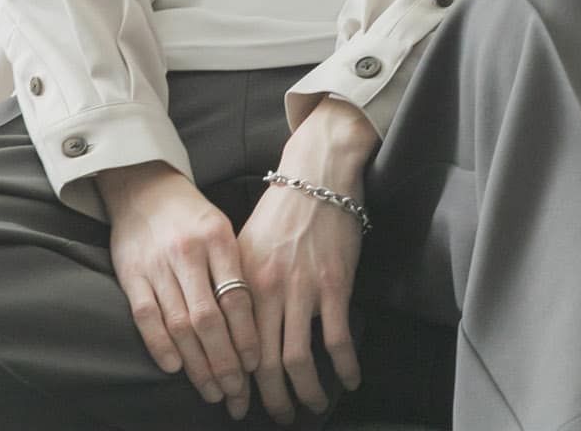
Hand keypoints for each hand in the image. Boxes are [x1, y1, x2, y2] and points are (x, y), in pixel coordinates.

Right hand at [97, 160, 258, 420]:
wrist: (144, 186)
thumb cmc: (192, 215)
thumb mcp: (222, 228)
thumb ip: (235, 268)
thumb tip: (257, 322)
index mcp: (218, 237)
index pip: (237, 295)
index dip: (246, 335)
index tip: (255, 366)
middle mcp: (188, 251)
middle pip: (209, 318)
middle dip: (225, 361)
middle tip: (236, 394)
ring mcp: (157, 264)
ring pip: (180, 324)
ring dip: (197, 364)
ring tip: (212, 392)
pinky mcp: (131, 274)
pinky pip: (146, 316)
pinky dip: (160, 345)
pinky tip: (175, 368)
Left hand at [236, 100, 378, 425]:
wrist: (318, 174)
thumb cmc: (282, 210)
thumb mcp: (246, 245)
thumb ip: (238, 287)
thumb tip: (231, 333)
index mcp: (241, 282)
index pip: (234, 348)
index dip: (238, 384)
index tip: (242, 404)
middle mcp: (267, 289)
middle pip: (264, 364)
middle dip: (271, 400)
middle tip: (280, 416)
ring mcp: (302, 288)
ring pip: (298, 360)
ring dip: (307, 392)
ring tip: (313, 405)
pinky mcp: (334, 283)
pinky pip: (337, 339)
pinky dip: (343, 367)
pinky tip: (349, 379)